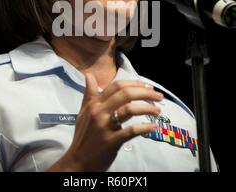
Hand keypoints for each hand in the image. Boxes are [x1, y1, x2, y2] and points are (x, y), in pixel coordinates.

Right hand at [48, 73, 162, 170]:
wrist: (77, 161)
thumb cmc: (83, 136)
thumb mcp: (83, 112)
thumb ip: (89, 93)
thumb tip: (89, 75)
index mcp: (94, 103)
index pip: (117, 86)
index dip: (134, 84)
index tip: (148, 87)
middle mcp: (99, 112)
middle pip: (125, 94)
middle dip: (145, 93)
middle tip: (158, 97)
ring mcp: (105, 126)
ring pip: (130, 109)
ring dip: (147, 108)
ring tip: (158, 111)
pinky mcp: (111, 141)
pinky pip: (131, 131)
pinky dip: (145, 128)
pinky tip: (153, 127)